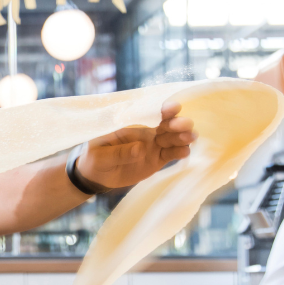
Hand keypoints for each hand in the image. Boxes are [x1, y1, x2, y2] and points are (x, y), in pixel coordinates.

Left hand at [75, 101, 196, 190]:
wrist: (96, 176)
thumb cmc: (94, 159)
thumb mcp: (100, 155)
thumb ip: (119, 152)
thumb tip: (140, 148)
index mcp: (130, 123)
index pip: (148, 112)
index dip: (162, 109)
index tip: (174, 108)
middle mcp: (145, 131)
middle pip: (166, 123)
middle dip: (177, 123)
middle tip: (184, 126)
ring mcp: (153, 144)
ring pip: (172, 138)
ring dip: (182, 136)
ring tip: (190, 138)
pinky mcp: (157, 158)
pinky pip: (171, 154)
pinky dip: (179, 152)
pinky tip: (185, 152)